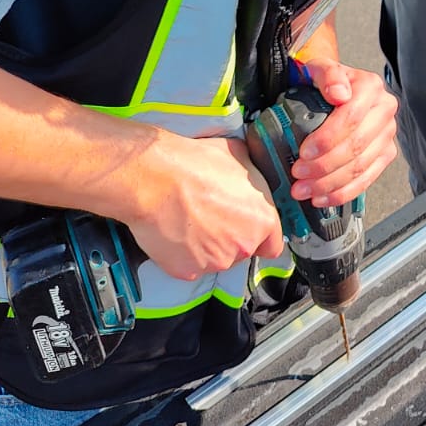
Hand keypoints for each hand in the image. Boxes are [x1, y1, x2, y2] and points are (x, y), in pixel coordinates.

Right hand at [129, 133, 285, 281]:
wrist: (153, 181)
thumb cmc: (192, 165)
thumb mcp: (237, 155)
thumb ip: (251, 173)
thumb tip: (250, 172)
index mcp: (262, 219)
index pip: (272, 243)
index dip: (260, 235)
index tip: (249, 229)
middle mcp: (243, 245)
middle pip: (243, 250)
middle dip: (231, 237)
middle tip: (211, 215)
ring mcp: (215, 261)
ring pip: (217, 259)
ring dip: (208, 245)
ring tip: (190, 219)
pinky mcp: (188, 271)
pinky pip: (191, 265)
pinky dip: (185, 254)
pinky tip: (177, 231)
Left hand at [288, 59, 397, 206]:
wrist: (333, 90)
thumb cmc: (322, 81)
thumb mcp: (317, 68)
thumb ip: (327, 74)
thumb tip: (339, 94)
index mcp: (370, 87)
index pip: (352, 118)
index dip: (327, 139)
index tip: (304, 152)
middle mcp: (384, 110)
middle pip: (356, 146)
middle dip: (324, 166)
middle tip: (298, 174)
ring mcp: (386, 134)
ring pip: (361, 167)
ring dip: (330, 184)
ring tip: (304, 189)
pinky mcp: (385, 154)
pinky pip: (367, 179)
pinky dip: (343, 193)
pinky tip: (322, 198)